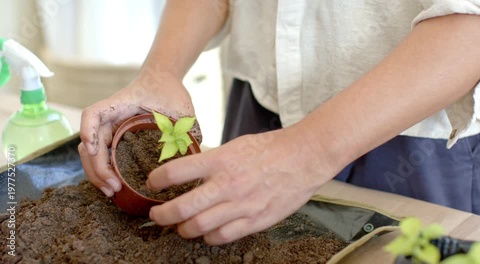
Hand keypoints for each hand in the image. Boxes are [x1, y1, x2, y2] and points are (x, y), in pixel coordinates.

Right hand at [79, 71, 199, 196]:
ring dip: (97, 174)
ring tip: (112, 192)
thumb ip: (185, 128)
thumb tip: (192, 154)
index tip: (94, 150)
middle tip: (114, 188)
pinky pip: (103, 155)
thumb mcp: (180, 108)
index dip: (88, 131)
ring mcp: (110, 128)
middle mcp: (110, 117)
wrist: (163, 81)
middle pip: (90, 143)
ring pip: (91, 153)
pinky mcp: (115, 137)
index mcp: (121, 104)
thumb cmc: (170, 92)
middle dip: (98, 169)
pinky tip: (114, 185)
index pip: (94, 114)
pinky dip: (104, 171)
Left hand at [146, 125, 334, 244]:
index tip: (153, 183)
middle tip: (156, 215)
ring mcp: (241, 205)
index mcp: (221, 160)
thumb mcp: (236, 145)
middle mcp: (227, 184)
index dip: (157, 180)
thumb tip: (191, 171)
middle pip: (181, 207)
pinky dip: (209, 237)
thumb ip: (213, 160)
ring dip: (183, 229)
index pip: (176, 172)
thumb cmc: (271, 148)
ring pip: (199, 227)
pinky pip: (223, 236)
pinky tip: (207, 233)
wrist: (304, 157)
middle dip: (161, 215)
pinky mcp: (256, 220)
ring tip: (180, 227)